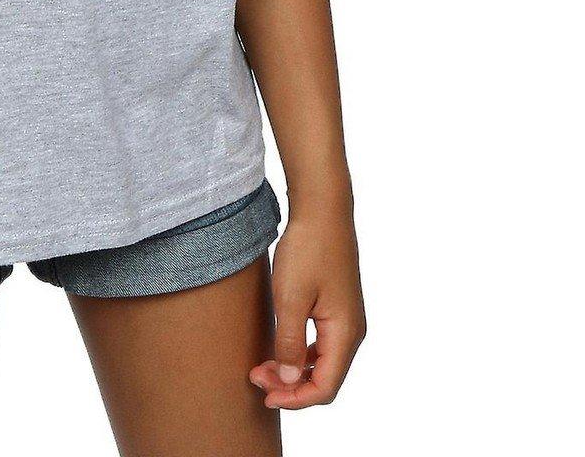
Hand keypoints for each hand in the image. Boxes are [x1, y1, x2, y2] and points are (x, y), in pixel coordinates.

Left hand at [249, 199, 365, 408]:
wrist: (322, 210)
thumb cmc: (307, 250)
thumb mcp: (290, 298)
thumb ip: (290, 341)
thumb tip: (291, 379)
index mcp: (345, 334)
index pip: (325, 387)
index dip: (295, 398)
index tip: (265, 395)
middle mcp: (352, 331)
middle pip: (325, 377)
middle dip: (291, 385)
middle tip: (256, 378)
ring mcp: (346, 318)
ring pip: (323, 361)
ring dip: (294, 369)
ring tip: (262, 366)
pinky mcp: (336, 306)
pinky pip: (321, 342)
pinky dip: (300, 352)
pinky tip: (278, 346)